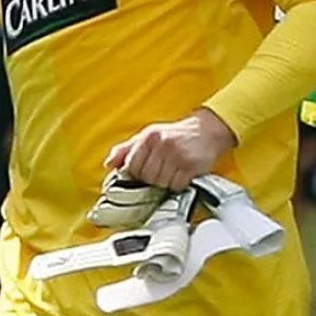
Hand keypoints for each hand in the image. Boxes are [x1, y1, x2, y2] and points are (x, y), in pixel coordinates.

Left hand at [104, 108, 237, 191]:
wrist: (207, 130)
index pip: (131, 166)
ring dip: (165, 182)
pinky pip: (176, 185)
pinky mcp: (191, 165)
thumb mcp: (149, 135)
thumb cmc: (176, 135)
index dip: (136, 174)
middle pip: (146, 177)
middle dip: (151, 178)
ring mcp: (177, 155)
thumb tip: (108, 164)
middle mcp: (162, 144)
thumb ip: (127, 149)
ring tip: (171, 172)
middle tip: (160, 171)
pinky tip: (181, 175)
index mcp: (148, 137)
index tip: (142, 173)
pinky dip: (178, 185)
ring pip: (160, 183)